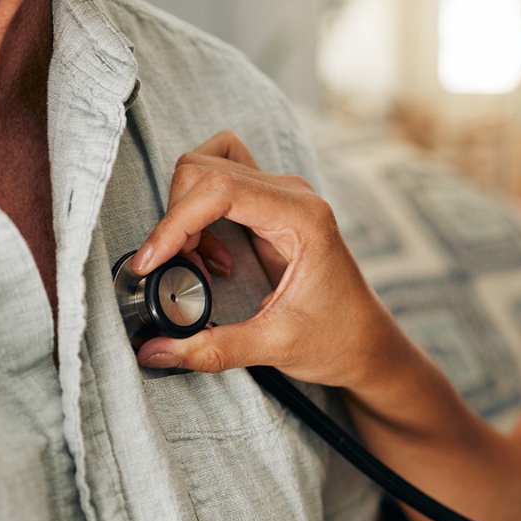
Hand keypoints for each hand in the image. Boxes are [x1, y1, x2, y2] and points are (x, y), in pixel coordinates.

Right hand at [132, 131, 408, 389]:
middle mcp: (292, 195)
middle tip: (176, 270)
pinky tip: (212, 256)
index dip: (175, 222)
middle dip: (177, 218)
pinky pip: (220, 184)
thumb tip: (153, 351)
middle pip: (205, 169)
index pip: (220, 189)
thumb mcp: (275, 346)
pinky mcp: (271, 207)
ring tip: (195, 264)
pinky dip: (199, 212)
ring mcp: (282, 196)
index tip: (152, 263)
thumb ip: (212, 349)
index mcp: (302, 217)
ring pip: (208, 169)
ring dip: (186, 213)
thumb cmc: (338, 340)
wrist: (368, 344)